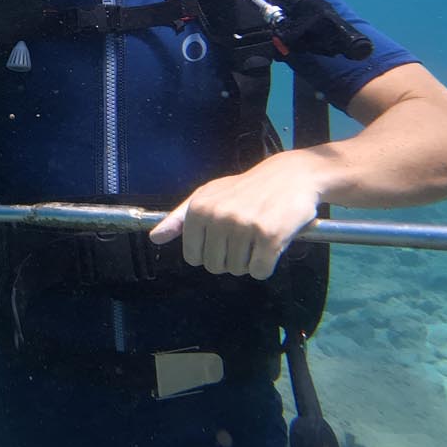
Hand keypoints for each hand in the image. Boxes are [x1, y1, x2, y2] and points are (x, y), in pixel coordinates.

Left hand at [149, 151, 328, 278]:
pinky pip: (260, 272)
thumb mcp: (208, 195)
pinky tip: (272, 243)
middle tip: (246, 234)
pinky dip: (267, 265)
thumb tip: (154, 238)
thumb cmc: (246, 189)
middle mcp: (218, 216)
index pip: (193, 257)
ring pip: (238, 270)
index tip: (224, 236)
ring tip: (259, 234)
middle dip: (231, 257)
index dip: (210, 252)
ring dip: (250, 259)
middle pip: (215, 267)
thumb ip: (180, 219)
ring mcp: (243, 226)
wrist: (291, 175)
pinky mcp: (269, 236)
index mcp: (199, 208)